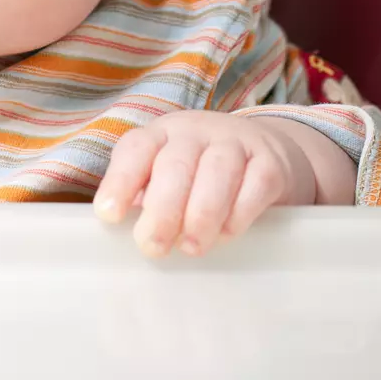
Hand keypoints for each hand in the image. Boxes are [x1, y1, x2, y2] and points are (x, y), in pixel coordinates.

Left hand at [93, 111, 315, 256]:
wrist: (268, 152)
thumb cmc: (201, 174)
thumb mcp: (168, 177)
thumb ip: (146, 198)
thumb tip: (122, 232)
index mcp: (161, 135)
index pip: (136, 150)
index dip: (120, 181)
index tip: (109, 216)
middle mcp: (196, 132)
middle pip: (175, 164)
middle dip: (162, 210)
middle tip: (153, 248)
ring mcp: (236, 143)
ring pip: (216, 172)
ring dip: (201, 214)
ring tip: (192, 247)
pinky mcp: (271, 162)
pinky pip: (255, 184)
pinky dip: (239, 213)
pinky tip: (227, 233)